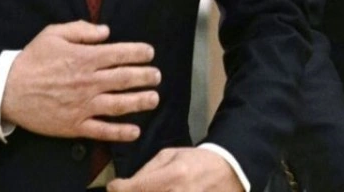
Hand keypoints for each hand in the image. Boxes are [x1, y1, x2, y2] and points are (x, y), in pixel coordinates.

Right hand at [0, 20, 158, 140]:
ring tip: (154, 98)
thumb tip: (106, 31)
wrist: (7, 89)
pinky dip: (120, 132)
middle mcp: (88, 82)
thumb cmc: (31, 60)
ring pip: (119, 104)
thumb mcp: (53, 34)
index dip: (138, 53)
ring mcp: (83, 105)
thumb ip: (81, 29)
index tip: (150, 53)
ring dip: (140, 101)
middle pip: (124, 79)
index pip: (119, 54)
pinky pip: (102, 130)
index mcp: (84, 58)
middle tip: (157, 75)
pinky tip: (135, 131)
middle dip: (145, 76)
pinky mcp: (74, 125)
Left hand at [108, 147, 241, 191]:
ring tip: (151, 191)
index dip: (118, 188)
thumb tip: (123, 186)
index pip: (135, 188)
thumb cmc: (194, 161)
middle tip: (129, 191)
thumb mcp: (170, 155)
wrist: (227, 172)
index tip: (115, 186)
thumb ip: (146, 171)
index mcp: (174, 175)